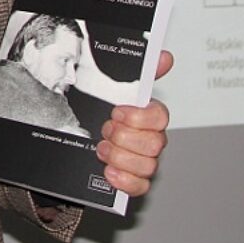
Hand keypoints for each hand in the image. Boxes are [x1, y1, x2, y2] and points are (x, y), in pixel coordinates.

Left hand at [95, 50, 171, 196]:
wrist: (79, 140)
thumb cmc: (104, 114)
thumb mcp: (115, 89)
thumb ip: (142, 72)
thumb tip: (164, 56)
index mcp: (149, 116)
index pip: (160, 116)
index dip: (139, 116)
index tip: (118, 112)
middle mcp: (150, 139)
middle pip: (155, 144)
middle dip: (124, 136)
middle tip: (106, 130)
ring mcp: (144, 161)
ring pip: (148, 166)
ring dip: (120, 157)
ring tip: (103, 149)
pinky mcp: (134, 180)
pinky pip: (140, 186)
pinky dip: (124, 180)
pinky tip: (110, 171)